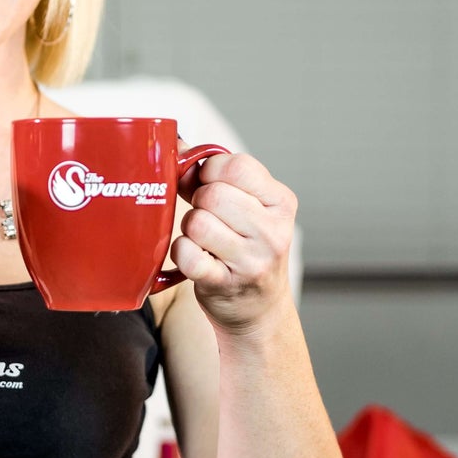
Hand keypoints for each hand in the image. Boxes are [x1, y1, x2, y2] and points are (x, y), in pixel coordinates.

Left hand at [171, 152, 297, 335]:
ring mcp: (252, 260)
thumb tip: (176, 147)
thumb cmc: (248, 250)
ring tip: (204, 240)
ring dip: (190, 229)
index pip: (237, 166)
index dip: (211, 171)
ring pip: (197, 223)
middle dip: (199, 203)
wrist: (260, 310)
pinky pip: (187, 254)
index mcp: (281, 203)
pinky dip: (181, 253)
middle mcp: (272, 231)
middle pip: (213, 195)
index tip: (209, 184)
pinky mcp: (225, 284)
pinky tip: (194, 257)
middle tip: (208, 218)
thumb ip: (214, 177)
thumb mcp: (248, 208)